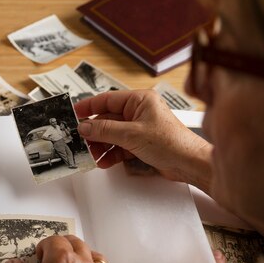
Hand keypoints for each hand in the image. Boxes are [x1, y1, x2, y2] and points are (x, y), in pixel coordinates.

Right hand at [75, 90, 211, 191]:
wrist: (189, 163)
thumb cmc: (171, 142)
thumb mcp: (131, 134)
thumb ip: (105, 130)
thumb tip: (84, 127)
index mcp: (140, 100)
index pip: (108, 99)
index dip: (89, 106)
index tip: (74, 113)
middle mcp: (139, 112)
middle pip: (108, 119)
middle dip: (94, 132)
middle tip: (81, 141)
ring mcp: (140, 128)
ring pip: (112, 134)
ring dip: (101, 145)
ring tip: (92, 155)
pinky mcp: (142, 144)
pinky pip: (120, 146)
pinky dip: (111, 154)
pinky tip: (105, 162)